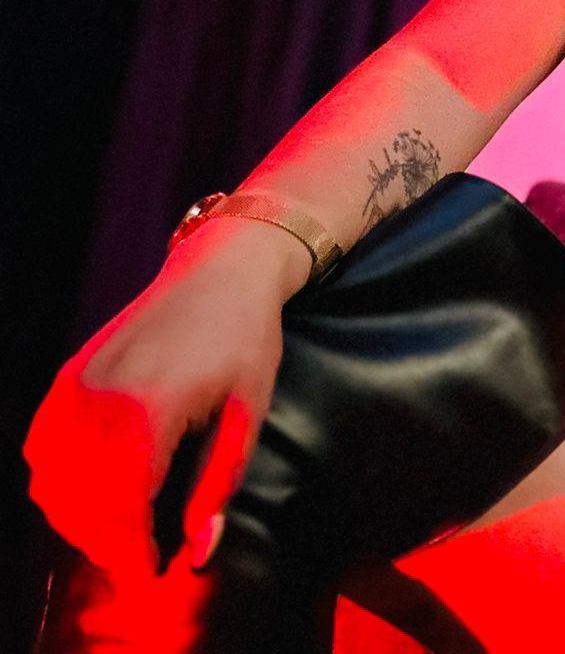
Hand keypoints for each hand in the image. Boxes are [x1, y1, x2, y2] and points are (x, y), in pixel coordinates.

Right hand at [23, 237, 286, 577]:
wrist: (220, 271)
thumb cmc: (245, 339)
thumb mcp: (246, 415)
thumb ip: (217, 486)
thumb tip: (199, 549)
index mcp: (147, 413)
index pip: (120, 510)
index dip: (133, 553)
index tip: (155, 570)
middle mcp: (97, 402)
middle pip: (81, 505)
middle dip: (109, 543)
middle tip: (146, 553)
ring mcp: (74, 388)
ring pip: (51, 483)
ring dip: (80, 516)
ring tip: (124, 525)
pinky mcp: (66, 379)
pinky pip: (42, 450)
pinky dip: (60, 481)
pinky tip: (97, 488)